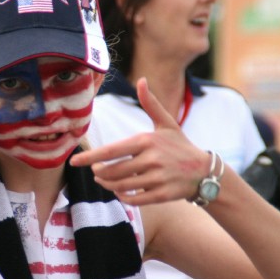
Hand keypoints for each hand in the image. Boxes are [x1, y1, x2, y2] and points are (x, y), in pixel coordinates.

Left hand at [70, 78, 209, 204]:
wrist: (204, 172)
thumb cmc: (180, 146)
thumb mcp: (166, 123)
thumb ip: (151, 104)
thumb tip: (141, 79)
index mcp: (146, 141)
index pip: (111, 151)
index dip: (91, 157)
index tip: (75, 162)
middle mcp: (151, 160)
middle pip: (112, 171)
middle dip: (99, 173)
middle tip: (95, 171)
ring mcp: (156, 179)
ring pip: (121, 186)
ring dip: (108, 185)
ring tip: (104, 180)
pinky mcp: (161, 195)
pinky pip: (133, 199)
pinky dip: (122, 196)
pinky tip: (119, 191)